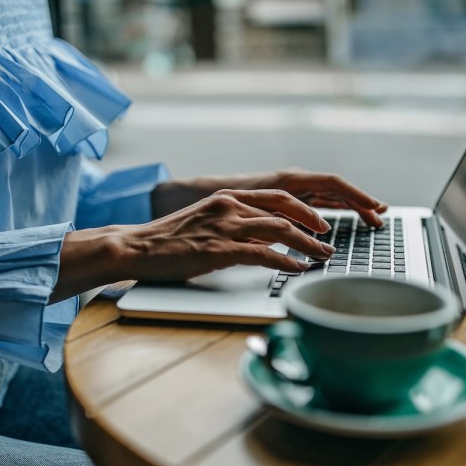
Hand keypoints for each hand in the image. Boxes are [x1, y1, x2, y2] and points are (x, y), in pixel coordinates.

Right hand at [120, 188, 335, 281]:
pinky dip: (286, 262)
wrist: (136, 246)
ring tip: (322, 256)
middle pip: (285, 209)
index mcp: (227, 197)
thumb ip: (236, 226)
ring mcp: (225, 227)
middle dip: (313, 224)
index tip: (319, 221)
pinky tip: (298, 269)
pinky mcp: (220, 250)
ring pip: (280, 230)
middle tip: (328, 239)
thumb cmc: (168, 240)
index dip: (303, 209)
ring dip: (307, 244)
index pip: (277, 197)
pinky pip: (264, 254)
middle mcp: (229, 206)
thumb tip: (266, 240)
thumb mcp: (206, 223)